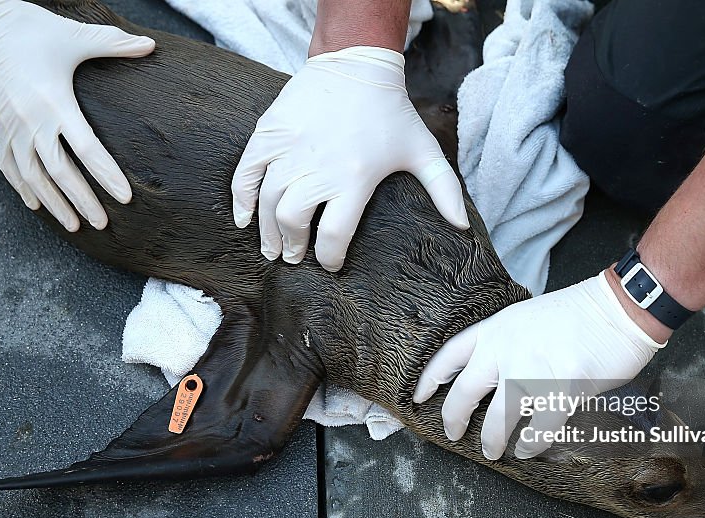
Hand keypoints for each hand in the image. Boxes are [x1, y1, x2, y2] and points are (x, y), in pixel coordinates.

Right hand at [0, 0, 154, 230]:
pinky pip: (8, 167)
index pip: (88, 149)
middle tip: (102, 223)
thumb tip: (151, 46)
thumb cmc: (27, 29)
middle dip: (83, 201)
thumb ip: (113, 44)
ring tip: (74, 225)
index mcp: (55, 102)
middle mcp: (31, 122)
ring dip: (54, 204)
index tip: (125, 198)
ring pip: (33, 177)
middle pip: (60, 173)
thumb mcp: (73, 35)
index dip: (107, 175)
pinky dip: (23, 189)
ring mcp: (10, 129)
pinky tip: (36, 206)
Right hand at [231, 46, 467, 271]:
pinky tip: (245, 219)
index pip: (334, 237)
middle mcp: (318, 169)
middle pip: (294, 224)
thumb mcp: (423, 150)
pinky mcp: (269, 135)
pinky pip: (246, 176)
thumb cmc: (391, 113)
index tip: (330, 264)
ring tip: (273, 248)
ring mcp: (290, 151)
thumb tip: (463, 226)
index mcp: (354, 179)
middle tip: (296, 257)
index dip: (330, 258)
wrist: (355, 65)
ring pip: (269, 205)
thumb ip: (444, 190)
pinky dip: (242, 200)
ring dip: (268, 233)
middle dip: (294, 248)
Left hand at [413, 270, 665, 459]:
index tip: (419, 398)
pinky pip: (540, 428)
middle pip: (466, 392)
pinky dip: (531, 443)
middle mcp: (507, 348)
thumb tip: (491, 381)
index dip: (431, 379)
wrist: (619, 308)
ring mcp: (534, 368)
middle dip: (454, 418)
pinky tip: (528, 449)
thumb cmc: (578, 315)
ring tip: (491, 451)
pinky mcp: (563, 387)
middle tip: (453, 434)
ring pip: (500, 417)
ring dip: (491, 439)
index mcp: (497, 329)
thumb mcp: (527, 318)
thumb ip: (505, 345)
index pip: (451, 355)